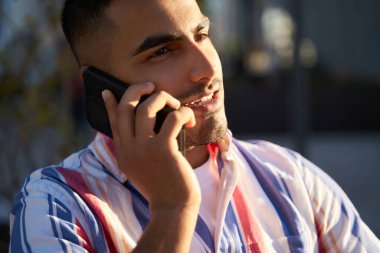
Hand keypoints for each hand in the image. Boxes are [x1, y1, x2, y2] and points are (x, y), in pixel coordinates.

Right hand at [102, 82, 200, 211]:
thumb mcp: (141, 168)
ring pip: (147, 106)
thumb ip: (138, 148)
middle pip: (125, 106)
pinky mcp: (163, 149)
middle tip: (152, 87)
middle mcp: (128, 148)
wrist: (173, 208)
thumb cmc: (163, 185)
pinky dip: (183, 113)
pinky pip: (173, 118)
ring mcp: (143, 148)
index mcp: (122, 152)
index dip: (110, 103)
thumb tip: (146, 123)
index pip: (113, 121)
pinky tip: (190, 119)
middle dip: (137, 89)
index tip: (108, 91)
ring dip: (163, 98)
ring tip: (175, 105)